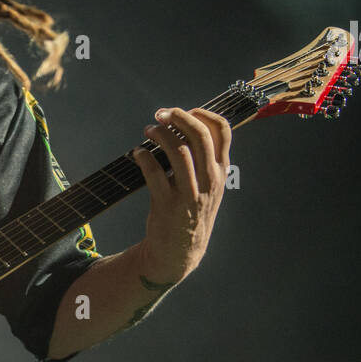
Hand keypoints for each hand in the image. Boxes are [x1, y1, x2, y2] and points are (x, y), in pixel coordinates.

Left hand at [131, 106, 230, 284]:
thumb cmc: (191, 211)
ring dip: (160, 135)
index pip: (222, 131)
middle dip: (178, 117)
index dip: (203, 113)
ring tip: (148, 130)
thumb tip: (186, 124)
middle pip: (199, 136)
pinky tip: (137, 153)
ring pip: (178, 151)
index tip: (185, 111)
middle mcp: (209, 181)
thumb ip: (204, 159)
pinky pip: (154, 173)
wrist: (180, 251)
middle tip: (161, 114)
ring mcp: (189, 193)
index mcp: (220, 172)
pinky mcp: (167, 204)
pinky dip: (143, 157)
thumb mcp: (209, 186)